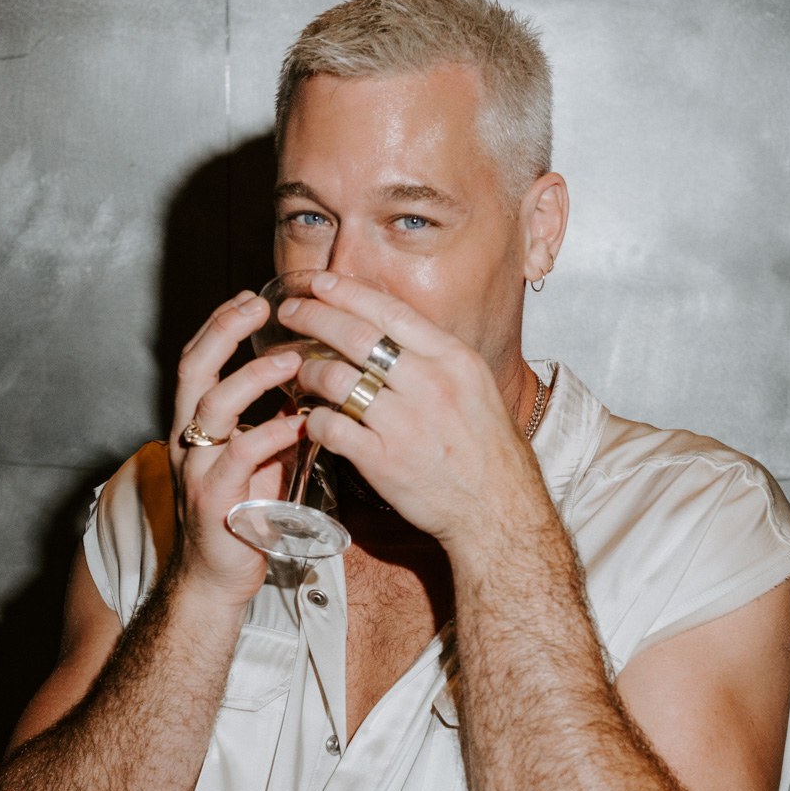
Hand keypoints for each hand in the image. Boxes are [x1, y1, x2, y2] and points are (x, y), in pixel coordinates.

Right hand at [168, 291, 305, 603]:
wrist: (218, 578)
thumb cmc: (243, 514)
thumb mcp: (259, 458)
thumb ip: (274, 421)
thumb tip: (311, 386)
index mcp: (197, 424)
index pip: (199, 359)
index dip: (221, 324)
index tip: (252, 299)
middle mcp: (189, 438)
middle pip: (193, 368)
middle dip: (223, 330)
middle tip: (259, 307)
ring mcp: (198, 467)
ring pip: (212, 405)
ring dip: (253, 377)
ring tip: (291, 360)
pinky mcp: (214, 498)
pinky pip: (239, 455)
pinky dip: (269, 432)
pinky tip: (297, 421)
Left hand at [279, 273, 546, 549]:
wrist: (497, 508)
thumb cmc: (487, 448)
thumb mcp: (474, 384)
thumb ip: (433, 355)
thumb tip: (389, 327)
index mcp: (452, 359)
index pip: (390, 311)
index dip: (348, 292)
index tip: (320, 282)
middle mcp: (429, 384)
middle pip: (356, 336)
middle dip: (314, 317)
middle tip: (291, 312)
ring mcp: (404, 423)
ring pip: (336, 379)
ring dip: (309, 372)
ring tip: (301, 373)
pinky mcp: (383, 461)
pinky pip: (330, 427)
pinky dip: (314, 419)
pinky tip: (313, 418)